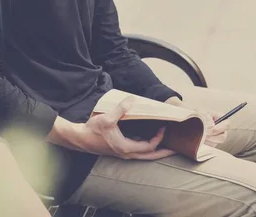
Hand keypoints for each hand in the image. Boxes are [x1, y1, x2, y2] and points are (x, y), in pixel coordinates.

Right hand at [50, 96, 175, 159]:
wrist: (79, 139)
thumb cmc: (92, 130)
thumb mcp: (107, 118)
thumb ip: (121, 109)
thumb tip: (131, 99)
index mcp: (126, 147)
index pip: (149, 146)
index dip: (159, 137)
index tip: (163, 127)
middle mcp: (126, 153)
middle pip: (150, 156)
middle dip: (163, 152)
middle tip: (176, 149)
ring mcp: (123, 153)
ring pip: (144, 155)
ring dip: (155, 150)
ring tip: (165, 144)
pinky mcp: (119, 150)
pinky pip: (138, 152)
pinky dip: (146, 147)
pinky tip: (148, 139)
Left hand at [165, 96, 228, 147]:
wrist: (188, 120)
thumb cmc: (196, 114)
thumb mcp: (201, 112)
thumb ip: (206, 118)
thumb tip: (211, 127)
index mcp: (221, 120)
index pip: (227, 124)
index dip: (221, 128)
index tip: (212, 129)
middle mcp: (220, 130)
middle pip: (222, 137)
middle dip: (211, 136)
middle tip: (203, 133)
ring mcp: (215, 139)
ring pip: (214, 143)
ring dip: (206, 140)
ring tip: (198, 134)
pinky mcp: (210, 145)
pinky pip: (208, 147)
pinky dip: (202, 144)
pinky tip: (197, 139)